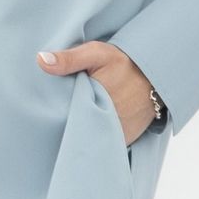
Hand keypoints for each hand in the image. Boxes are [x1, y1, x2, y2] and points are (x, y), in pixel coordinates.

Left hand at [36, 39, 156, 144]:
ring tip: (75, 123)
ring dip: (82, 134)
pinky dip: (96, 139)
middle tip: (61, 117)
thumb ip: (70, 58)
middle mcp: (107, 124)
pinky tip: (89, 129)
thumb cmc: (124, 63)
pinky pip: (104, 144)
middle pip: (77, 131)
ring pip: (90, 140)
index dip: (55, 116)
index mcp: (95, 103)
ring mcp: (117, 136)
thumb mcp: (97, 54)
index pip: (65, 118)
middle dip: (67, 126)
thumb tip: (41, 60)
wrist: (157, 76)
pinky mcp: (124, 141)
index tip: (48, 110)